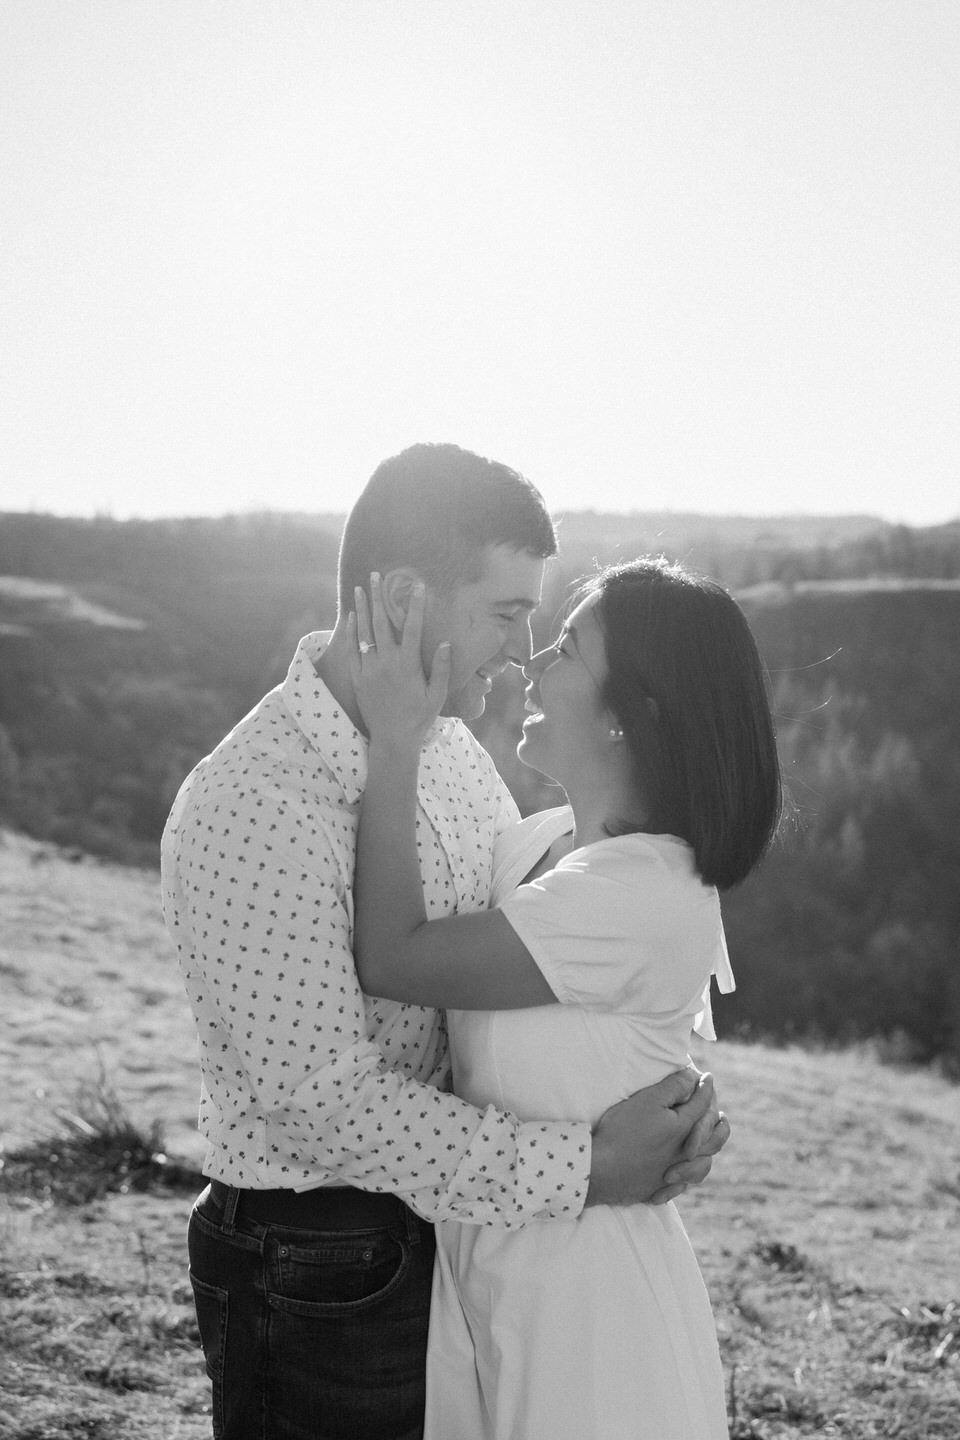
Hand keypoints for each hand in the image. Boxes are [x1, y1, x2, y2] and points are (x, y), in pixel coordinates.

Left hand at [348, 573, 450, 746]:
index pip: (412, 627)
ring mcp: (369, 670)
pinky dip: (352, 632)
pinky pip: (352, 650)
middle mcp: (386, 663)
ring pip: (364, 632)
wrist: (392, 739)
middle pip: (381, 622)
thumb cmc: (419, 718)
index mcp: (408, 665)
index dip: (414, 605)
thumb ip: (442, 669)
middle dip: (378, 596)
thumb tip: (445, 643)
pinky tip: (352, 618)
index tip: (416, 586)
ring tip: (360, 589)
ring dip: (362, 608)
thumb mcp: (437, 696)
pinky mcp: (358, 678)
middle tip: (376, 575)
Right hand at [586, 1067, 728, 1207]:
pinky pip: (679, 1188)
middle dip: (717, 1123)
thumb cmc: (624, 1131)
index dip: (705, 1087)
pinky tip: (677, 1176)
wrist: (601, 1170)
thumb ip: (675, 1087)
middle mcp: (686, 1154)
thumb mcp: (649, 1100)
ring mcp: (673, 1175)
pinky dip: (683, 1181)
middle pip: (714, 1139)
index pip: (703, 1104)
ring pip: (702, 1167)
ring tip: (705, 1147)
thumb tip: (693, 1076)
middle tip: (718, 1115)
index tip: (707, 1076)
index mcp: (686, 1130)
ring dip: (707, 1155)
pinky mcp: (657, 1190)